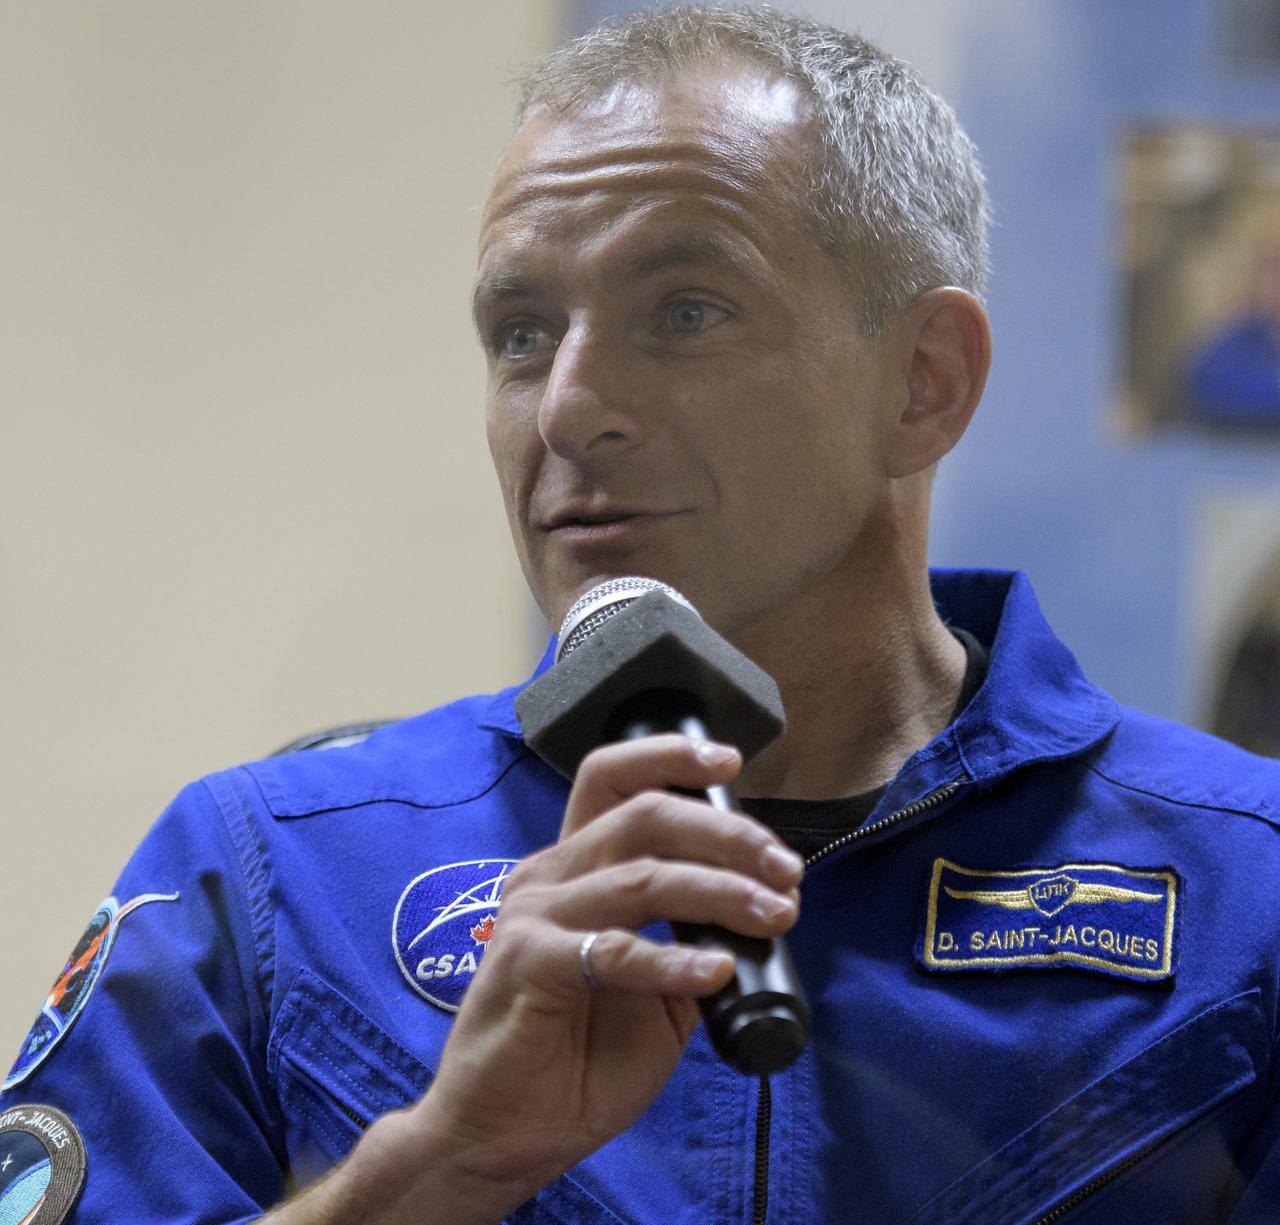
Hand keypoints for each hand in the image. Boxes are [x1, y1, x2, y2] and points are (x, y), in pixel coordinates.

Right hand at [397, 734, 802, 1213]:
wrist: (501, 1135)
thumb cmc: (572, 1058)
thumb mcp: (651, 993)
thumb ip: (690, 943)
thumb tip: (762, 913)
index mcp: (573, 868)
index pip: (612, 779)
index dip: (669, 757)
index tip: (730, 763)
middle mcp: (549, 876)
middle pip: (643, 814)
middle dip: (726, 833)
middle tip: (784, 869)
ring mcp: (533, 916)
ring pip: (641, 875)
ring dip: (720, 890)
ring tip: (774, 916)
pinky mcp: (527, 964)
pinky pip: (614, 950)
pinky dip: (672, 960)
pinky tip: (714, 971)